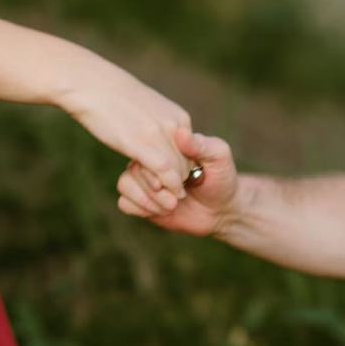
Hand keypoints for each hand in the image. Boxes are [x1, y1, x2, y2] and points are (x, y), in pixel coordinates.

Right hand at [58, 70, 193, 206]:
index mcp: (178, 117)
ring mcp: (159, 134)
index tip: (174, 183)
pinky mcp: (142, 143)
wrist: (92, 83)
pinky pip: (163, 171)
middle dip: (179, 183)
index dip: (184, 171)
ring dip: (171, 189)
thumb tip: (161, 144)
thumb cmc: (113, 96)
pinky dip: (165, 185)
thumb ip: (161, 126)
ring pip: (177, 171)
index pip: (192, 153)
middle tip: (170, 196)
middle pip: (186, 164)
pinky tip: (158, 191)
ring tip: (162, 197)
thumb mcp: (147, 110)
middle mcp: (174, 125)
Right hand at [117, 128, 238, 235]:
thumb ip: (200, 144)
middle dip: (155, 189)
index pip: (147, 148)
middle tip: (177, 199)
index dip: (158, 168)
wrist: (220, 209)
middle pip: (133, 168)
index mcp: (165, 145)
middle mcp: (149, 160)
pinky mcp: (140, 202)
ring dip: (148, 200)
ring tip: (171, 207)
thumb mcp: (218, 157)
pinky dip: (140, 209)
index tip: (180, 182)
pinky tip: (160, 212)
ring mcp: (143, 181)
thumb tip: (180, 133)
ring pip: (124, 184)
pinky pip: (123, 203)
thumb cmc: (221, 177)